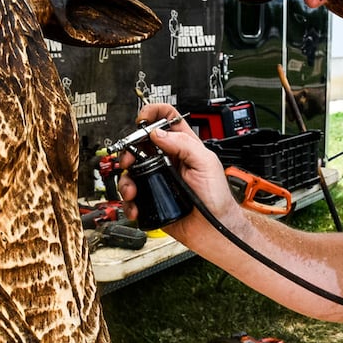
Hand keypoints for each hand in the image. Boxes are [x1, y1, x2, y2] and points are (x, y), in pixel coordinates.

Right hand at [117, 104, 235, 231]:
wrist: (213, 229)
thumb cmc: (216, 198)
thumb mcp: (207, 163)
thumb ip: (185, 144)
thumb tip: (158, 133)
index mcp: (183, 146)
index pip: (167, 119)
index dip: (153, 114)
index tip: (142, 121)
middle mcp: (168, 160)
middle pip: (140, 144)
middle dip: (130, 150)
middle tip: (129, 160)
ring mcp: (158, 179)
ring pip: (132, 171)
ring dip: (126, 179)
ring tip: (133, 189)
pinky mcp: (151, 198)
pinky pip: (132, 196)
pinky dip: (129, 201)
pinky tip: (136, 205)